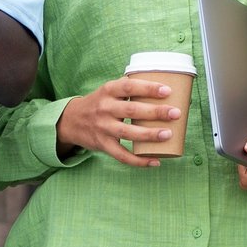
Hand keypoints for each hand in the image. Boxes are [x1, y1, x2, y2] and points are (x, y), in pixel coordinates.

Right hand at [54, 77, 179, 166]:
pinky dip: (139, 161)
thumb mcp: (108, 90)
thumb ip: (129, 87)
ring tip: (168, 134)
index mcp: (108, 91)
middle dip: (155, 112)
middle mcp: (105, 108)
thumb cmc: (99, 103)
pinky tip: (155, 161)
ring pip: (128, 133)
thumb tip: (164, 86)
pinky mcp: (103, 145)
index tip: (167, 91)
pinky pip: (122, 155)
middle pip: (132, 111)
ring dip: (149, 135)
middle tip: (175, 113)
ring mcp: (103, 128)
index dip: (148, 88)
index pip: (129, 87)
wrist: (71, 121)